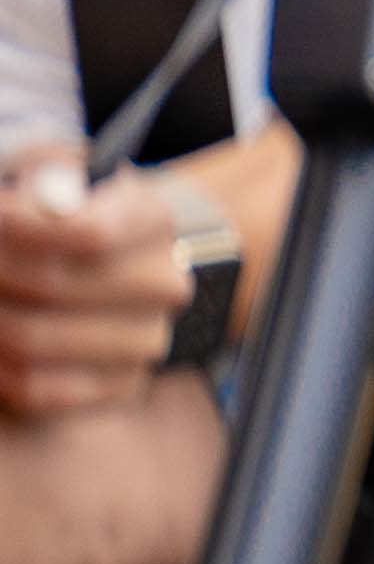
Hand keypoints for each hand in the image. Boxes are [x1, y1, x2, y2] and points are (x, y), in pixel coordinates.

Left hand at [0, 147, 189, 420]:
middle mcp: (162, 283)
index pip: (89, 233)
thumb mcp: (59, 175)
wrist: (109, 268)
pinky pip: (37, 389)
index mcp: (151, 221)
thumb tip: (42, 199)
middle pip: (51, 286)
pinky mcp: (121, 384)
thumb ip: (47, 176)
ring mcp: (146, 339)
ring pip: (34, 340)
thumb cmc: (64, 215)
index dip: (21, 228)